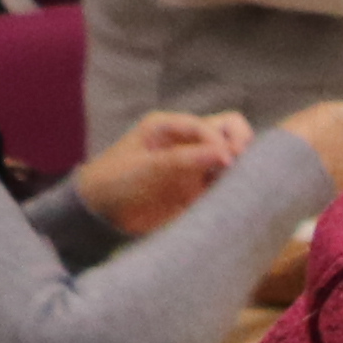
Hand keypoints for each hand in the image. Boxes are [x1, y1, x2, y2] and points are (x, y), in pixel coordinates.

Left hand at [77, 108, 251, 237]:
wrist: (100, 215)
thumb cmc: (114, 182)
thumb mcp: (146, 167)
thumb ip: (184, 159)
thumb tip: (227, 155)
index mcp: (169, 127)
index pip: (212, 126)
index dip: (223, 143)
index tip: (227, 163)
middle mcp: (187, 141)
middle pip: (230, 131)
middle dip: (242, 146)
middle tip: (243, 167)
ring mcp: (195, 165)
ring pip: (233, 157)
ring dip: (242, 167)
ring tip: (242, 184)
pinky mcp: (199, 189)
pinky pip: (225, 183)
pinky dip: (234, 187)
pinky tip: (234, 197)